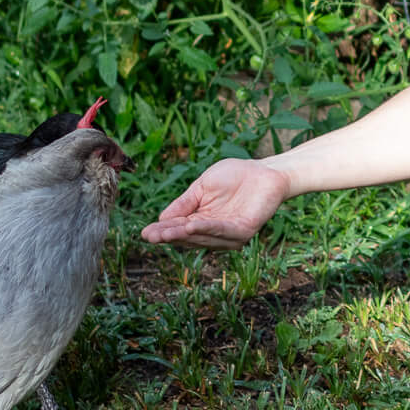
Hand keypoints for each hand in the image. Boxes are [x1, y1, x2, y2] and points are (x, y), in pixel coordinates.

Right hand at [140, 159, 290, 247]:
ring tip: (165, 233)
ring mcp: (228, 235)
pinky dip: (207, 228)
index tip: (145, 234)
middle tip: (151, 237)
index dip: (162, 231)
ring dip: (184, 235)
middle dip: (169, 236)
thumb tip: (162, 219)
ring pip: (202, 237)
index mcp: (200, 220)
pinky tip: (191, 225)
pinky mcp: (243, 231)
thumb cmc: (234, 176)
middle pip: (187, 237)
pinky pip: (222, 231)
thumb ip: (185, 203)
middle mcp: (213, 232)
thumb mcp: (202, 187)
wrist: (264, 171)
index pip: (178, 229)